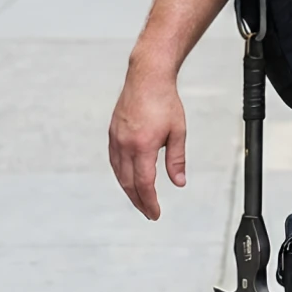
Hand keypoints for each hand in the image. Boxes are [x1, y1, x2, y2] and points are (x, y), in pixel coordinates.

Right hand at [108, 64, 187, 218]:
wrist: (147, 78)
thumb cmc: (165, 102)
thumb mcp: (178, 132)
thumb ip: (176, 160)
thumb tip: (179, 183)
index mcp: (143, 146)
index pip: (144, 183)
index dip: (149, 201)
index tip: (155, 213)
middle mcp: (125, 145)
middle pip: (129, 183)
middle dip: (139, 201)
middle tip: (149, 213)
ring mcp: (116, 139)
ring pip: (119, 174)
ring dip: (129, 190)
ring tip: (140, 200)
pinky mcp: (112, 134)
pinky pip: (114, 162)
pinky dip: (121, 175)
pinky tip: (128, 180)